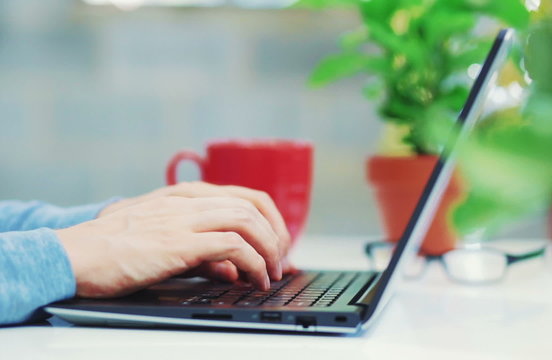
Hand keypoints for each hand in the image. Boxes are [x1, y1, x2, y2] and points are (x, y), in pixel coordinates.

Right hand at [57, 196, 283, 297]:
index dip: (272, 221)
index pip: (246, 197)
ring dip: (269, 250)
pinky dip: (253, 263)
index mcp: (185, 196)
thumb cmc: (113, 250)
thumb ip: (202, 252)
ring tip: (271, 274)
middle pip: (254, 206)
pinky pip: (233, 245)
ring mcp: (184, 218)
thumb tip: (233, 269)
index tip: (278, 247)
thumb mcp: (164, 242)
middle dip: (277, 236)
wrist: (73, 254)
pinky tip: (254, 279)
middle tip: (281, 263)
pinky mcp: (179, 242)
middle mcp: (188, 201)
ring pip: (248, 221)